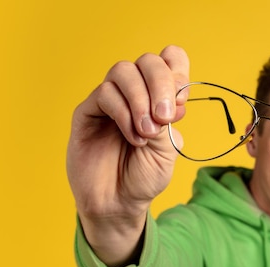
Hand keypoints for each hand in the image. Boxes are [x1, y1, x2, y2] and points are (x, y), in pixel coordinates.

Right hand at [66, 45, 189, 266]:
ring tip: (147, 133)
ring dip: (140, 101)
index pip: (170, 60)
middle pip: (147, 61)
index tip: (181, 103)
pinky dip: (123, 113)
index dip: (177, 71)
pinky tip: (132, 137)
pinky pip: (104, 94)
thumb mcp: (168, 149)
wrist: (119, 203)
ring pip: (123, 71)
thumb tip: (170, 96)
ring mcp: (110, 100)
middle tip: (165, 116)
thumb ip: (169, 119)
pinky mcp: (88, 112)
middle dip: (161, 84)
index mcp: (159, 97)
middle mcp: (135, 93)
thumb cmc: (144, 177)